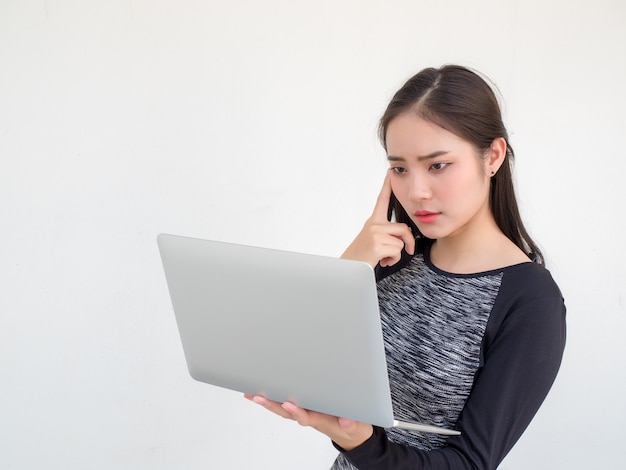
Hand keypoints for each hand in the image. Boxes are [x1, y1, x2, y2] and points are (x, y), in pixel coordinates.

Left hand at [244, 394, 372, 450]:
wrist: (351, 434)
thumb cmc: (352, 428)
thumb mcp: (357, 427)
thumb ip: (352, 424)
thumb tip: (347, 421)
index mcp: (321, 420)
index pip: (306, 417)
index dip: (297, 411)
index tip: (289, 404)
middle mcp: (309, 416)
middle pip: (287, 412)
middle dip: (273, 405)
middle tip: (258, 397)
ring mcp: (305, 412)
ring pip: (283, 408)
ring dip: (268, 401)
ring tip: (252, 394)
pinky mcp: (304, 407)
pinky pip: (285, 404)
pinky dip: (272, 398)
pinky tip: (260, 393)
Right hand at [341, 171, 414, 266]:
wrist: (349, 268)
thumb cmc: (363, 255)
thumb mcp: (374, 240)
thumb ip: (387, 233)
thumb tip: (406, 234)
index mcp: (372, 222)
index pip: (381, 201)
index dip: (386, 186)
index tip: (390, 172)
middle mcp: (373, 225)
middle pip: (403, 228)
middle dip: (408, 241)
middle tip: (406, 251)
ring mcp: (374, 234)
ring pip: (401, 241)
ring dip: (397, 254)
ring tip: (384, 257)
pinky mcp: (377, 245)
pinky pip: (397, 251)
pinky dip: (393, 259)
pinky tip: (382, 261)